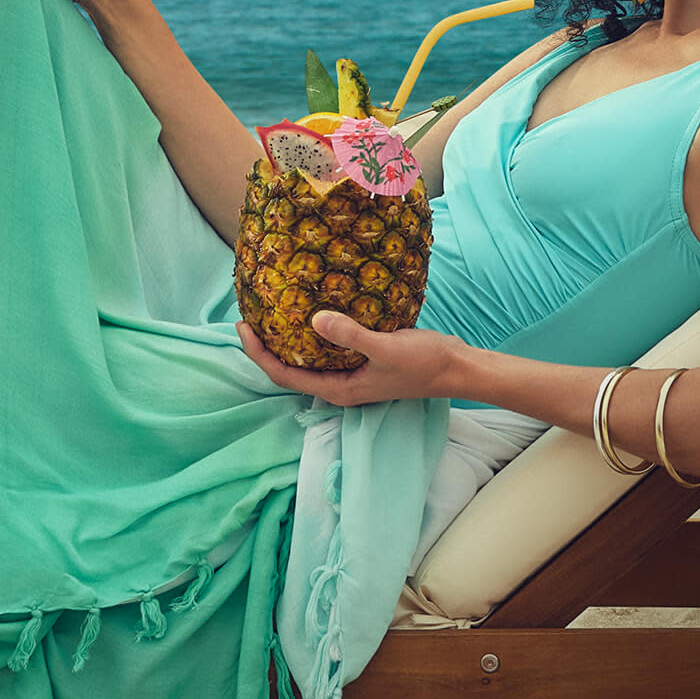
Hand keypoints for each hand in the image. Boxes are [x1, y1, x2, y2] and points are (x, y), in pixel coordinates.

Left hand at [237, 312, 463, 405]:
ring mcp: (350, 374)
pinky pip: (326, 348)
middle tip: (250, 314)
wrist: (456, 367)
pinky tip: (311, 310)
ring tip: (273, 309)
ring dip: (286, 339)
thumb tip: (315, 320)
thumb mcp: (386, 347)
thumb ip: (351, 335)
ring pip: (306, 359)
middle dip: (266, 345)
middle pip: (289, 369)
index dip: (258, 354)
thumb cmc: (424, 363)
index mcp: (339, 389)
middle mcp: (339, 385)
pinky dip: (311, 333)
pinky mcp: (360, 361)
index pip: (284, 376)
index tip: (243, 326)